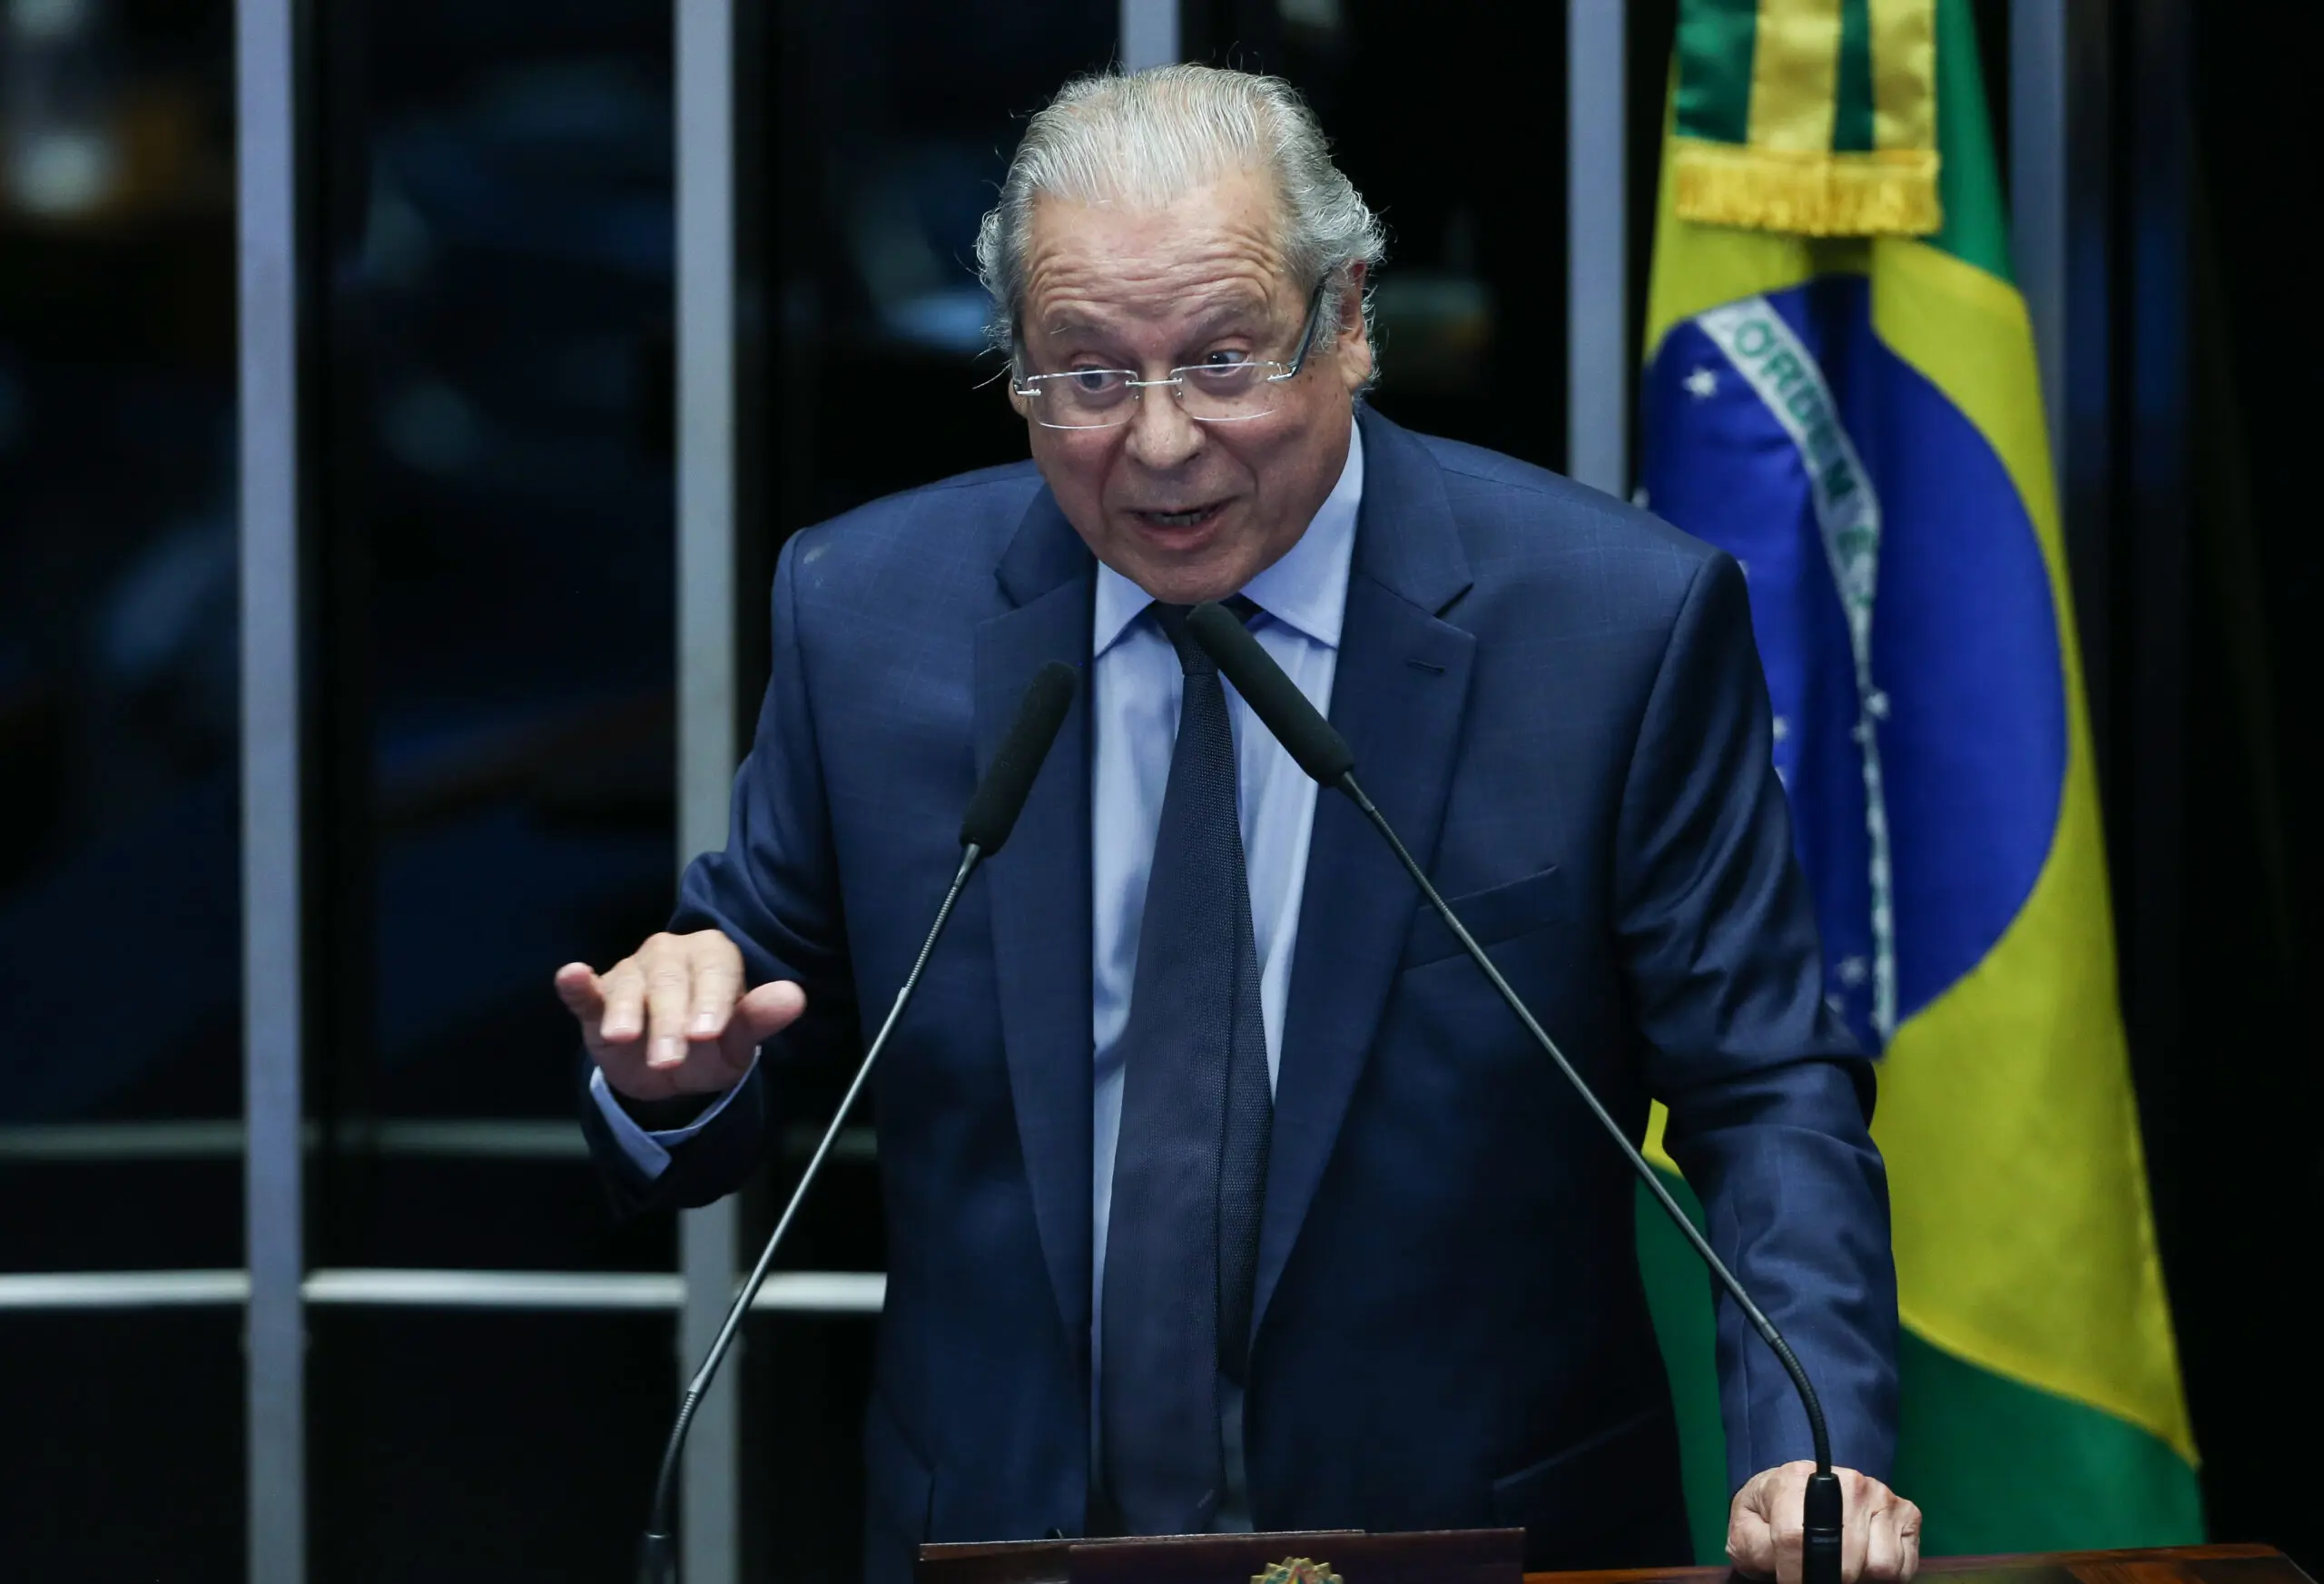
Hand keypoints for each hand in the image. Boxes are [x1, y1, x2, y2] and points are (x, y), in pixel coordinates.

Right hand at [555, 931, 805, 1102]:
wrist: (668, 1071)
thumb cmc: (710, 1045)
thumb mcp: (738, 1041)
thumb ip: (761, 1018)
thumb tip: (794, 997)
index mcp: (713, 957)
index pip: (716, 971)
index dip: (711, 1001)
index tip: (707, 1033)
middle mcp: (672, 955)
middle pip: (670, 983)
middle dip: (669, 1022)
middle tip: (669, 1059)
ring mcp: (632, 973)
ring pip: (629, 987)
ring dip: (626, 1012)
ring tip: (622, 1037)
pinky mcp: (598, 998)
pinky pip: (587, 991)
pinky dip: (577, 984)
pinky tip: (572, 976)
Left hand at [1728, 1462, 1920, 1583]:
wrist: (1796, 1490)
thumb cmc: (1772, 1513)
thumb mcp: (1747, 1529)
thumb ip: (1757, 1547)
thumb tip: (1782, 1566)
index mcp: (1796, 1481)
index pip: (1796, 1538)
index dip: (1794, 1574)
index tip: (1791, 1582)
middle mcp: (1847, 1482)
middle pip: (1846, 1560)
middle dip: (1827, 1577)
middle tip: (1814, 1572)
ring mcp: (1881, 1495)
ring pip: (1882, 1566)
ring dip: (1861, 1576)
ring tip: (1839, 1564)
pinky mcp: (1907, 1513)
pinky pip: (1904, 1566)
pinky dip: (1887, 1575)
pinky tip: (1864, 1560)